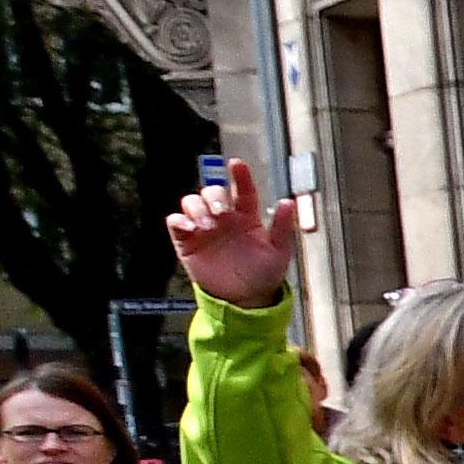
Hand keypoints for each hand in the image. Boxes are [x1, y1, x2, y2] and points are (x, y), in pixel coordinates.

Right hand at [167, 162, 301, 309]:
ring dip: (197, 208)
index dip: (239, 175)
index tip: (236, 164)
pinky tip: (189, 227)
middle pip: (212, 192)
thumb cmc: (263, 274)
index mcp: (246, 216)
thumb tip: (288, 202)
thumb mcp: (278, 252)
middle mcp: (224, 217)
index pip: (242, 189)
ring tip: (206, 225)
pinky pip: (175, 222)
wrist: (244, 299)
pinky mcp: (187, 242)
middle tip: (220, 213)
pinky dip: (178, 220)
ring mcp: (204, 228)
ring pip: (192, 202)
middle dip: (214, 197)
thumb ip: (282, 227)